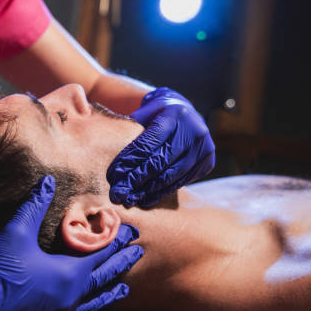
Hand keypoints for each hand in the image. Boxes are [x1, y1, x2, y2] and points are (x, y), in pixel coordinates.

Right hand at [0, 175, 142, 310]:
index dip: (117, 241)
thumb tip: (48, 182)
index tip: (132, 232)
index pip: (102, 254)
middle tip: (138, 253)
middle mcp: (71, 298)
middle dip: (122, 264)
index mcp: (69, 274)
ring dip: (110, 294)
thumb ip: (34, 205)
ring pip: (95, 305)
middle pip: (105, 279)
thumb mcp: (15, 231)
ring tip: (124, 289)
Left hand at [107, 87, 214, 207]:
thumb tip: (103, 145)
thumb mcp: (144, 113)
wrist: (183, 110)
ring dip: (146, 190)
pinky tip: (144, 199)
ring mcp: (203, 147)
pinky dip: (161, 192)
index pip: (149, 142)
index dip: (129, 161)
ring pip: (171, 175)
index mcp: (175, 114)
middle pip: (160, 161)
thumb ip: (130, 129)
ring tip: (128, 200)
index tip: (112, 176)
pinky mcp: (207, 162)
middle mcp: (194, 131)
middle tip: (117, 194)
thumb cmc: (155, 113)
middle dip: (135, 180)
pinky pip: (180, 181)